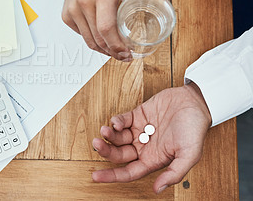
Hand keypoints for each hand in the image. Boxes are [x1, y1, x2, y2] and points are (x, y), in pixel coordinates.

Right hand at [62, 0, 166, 60]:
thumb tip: (167, 5)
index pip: (106, 28)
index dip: (116, 46)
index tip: (126, 53)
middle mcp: (84, 0)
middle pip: (98, 38)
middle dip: (112, 52)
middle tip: (123, 55)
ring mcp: (73, 8)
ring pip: (88, 40)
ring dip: (102, 50)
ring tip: (113, 51)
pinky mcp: (66, 14)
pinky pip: (81, 35)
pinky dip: (92, 40)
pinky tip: (101, 39)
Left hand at [91, 83, 211, 192]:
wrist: (196, 102)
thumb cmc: (195, 129)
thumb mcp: (189, 155)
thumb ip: (174, 173)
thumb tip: (157, 189)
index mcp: (153, 160)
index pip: (128, 172)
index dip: (112, 176)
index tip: (96, 176)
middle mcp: (144, 147)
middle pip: (119, 154)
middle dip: (106, 151)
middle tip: (97, 144)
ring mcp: (139, 131)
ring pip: (117, 138)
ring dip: (109, 135)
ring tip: (104, 131)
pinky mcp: (138, 115)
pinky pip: (122, 121)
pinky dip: (116, 122)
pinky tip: (116, 122)